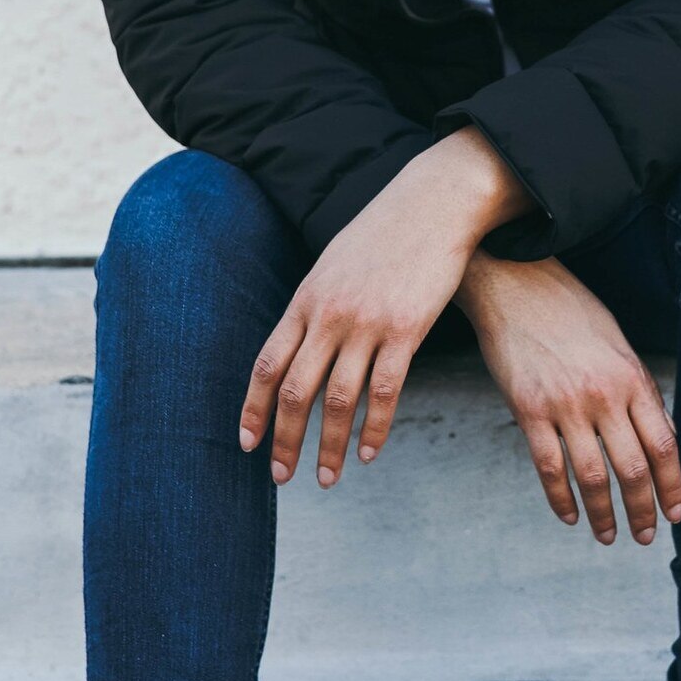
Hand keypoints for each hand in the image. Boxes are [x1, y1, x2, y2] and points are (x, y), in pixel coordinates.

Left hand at [241, 130, 526, 486]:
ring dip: (328, 447)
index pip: (267, 365)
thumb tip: (299, 342)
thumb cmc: (384, 233)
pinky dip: (374, 429)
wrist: (432, 203)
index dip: (254, 409)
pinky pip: (385, 392)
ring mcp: (367, 324)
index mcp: (305, 299)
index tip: (248, 444)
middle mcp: (329, 315)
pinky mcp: (406, 330)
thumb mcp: (333, 263)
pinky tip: (369, 453)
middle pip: (295, 392)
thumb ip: (314, 305)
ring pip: (337, 400)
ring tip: (326, 478)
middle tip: (280, 477)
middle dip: (284, 441)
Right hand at [458, 252, 680, 545]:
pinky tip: (570, 515)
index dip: (673, 486)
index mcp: (632, 378)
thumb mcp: (617, 345)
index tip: (676, 513)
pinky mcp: (529, 409)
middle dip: (642, 510)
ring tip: (608, 536)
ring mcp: (566, 404)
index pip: (664, 445)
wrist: (515, 283)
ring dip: (604, 514)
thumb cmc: (569, 311)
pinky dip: (561, 499)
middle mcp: (604, 394)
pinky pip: (549, 467)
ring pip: (593, 476)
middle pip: (633, 469)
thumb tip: (656, 436)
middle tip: (645, 537)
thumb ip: (635, 391)